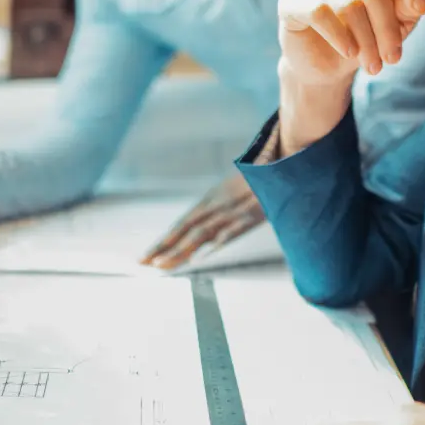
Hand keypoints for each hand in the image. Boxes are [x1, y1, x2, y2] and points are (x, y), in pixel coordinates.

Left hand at [140, 172, 264, 269]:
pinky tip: (200, 258)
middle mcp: (216, 205)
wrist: (282, 160)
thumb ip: (220, 208)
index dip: (163, 241)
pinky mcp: (251, 214)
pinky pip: (230, 232)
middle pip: (184, 229)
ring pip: (200, 233)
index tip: (147, 257)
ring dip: (179, 250)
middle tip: (142, 263)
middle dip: (162, 248)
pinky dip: (213, 244)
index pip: (182, 224)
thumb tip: (208, 231)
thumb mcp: (235, 190)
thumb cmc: (260, 177)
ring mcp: (232, 210)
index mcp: (211, 200)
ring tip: (162, 265)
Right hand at [277, 0, 424, 87]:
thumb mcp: (396, 24)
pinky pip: (319, 11)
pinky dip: (339, 36)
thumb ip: (411, 7)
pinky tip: (349, 53)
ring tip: (373, 65)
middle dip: (387, 28)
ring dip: (366, 40)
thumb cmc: (365, 37)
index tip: (421, 11)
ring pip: (348, 3)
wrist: (326, 65)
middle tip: (393, 58)